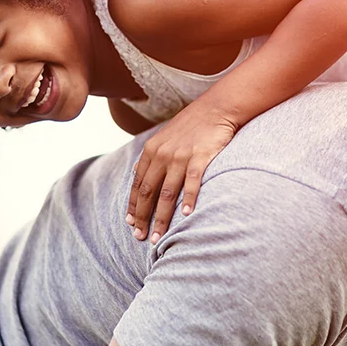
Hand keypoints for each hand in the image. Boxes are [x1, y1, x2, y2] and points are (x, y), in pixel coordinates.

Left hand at [126, 103, 237, 242]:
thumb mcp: (164, 137)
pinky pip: (192, 182)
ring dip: (162, 218)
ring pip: (166, 193)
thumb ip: (151, 156)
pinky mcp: (200, 157)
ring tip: (159, 236)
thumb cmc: (191, 124)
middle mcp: (162, 155)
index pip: (137, 184)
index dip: (133, 205)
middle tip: (140, 237)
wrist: (216, 108)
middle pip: (148, 192)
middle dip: (142, 217)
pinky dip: (188, 199)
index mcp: (151, 150)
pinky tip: (186, 215)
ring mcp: (180, 156)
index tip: (130, 223)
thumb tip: (137, 172)